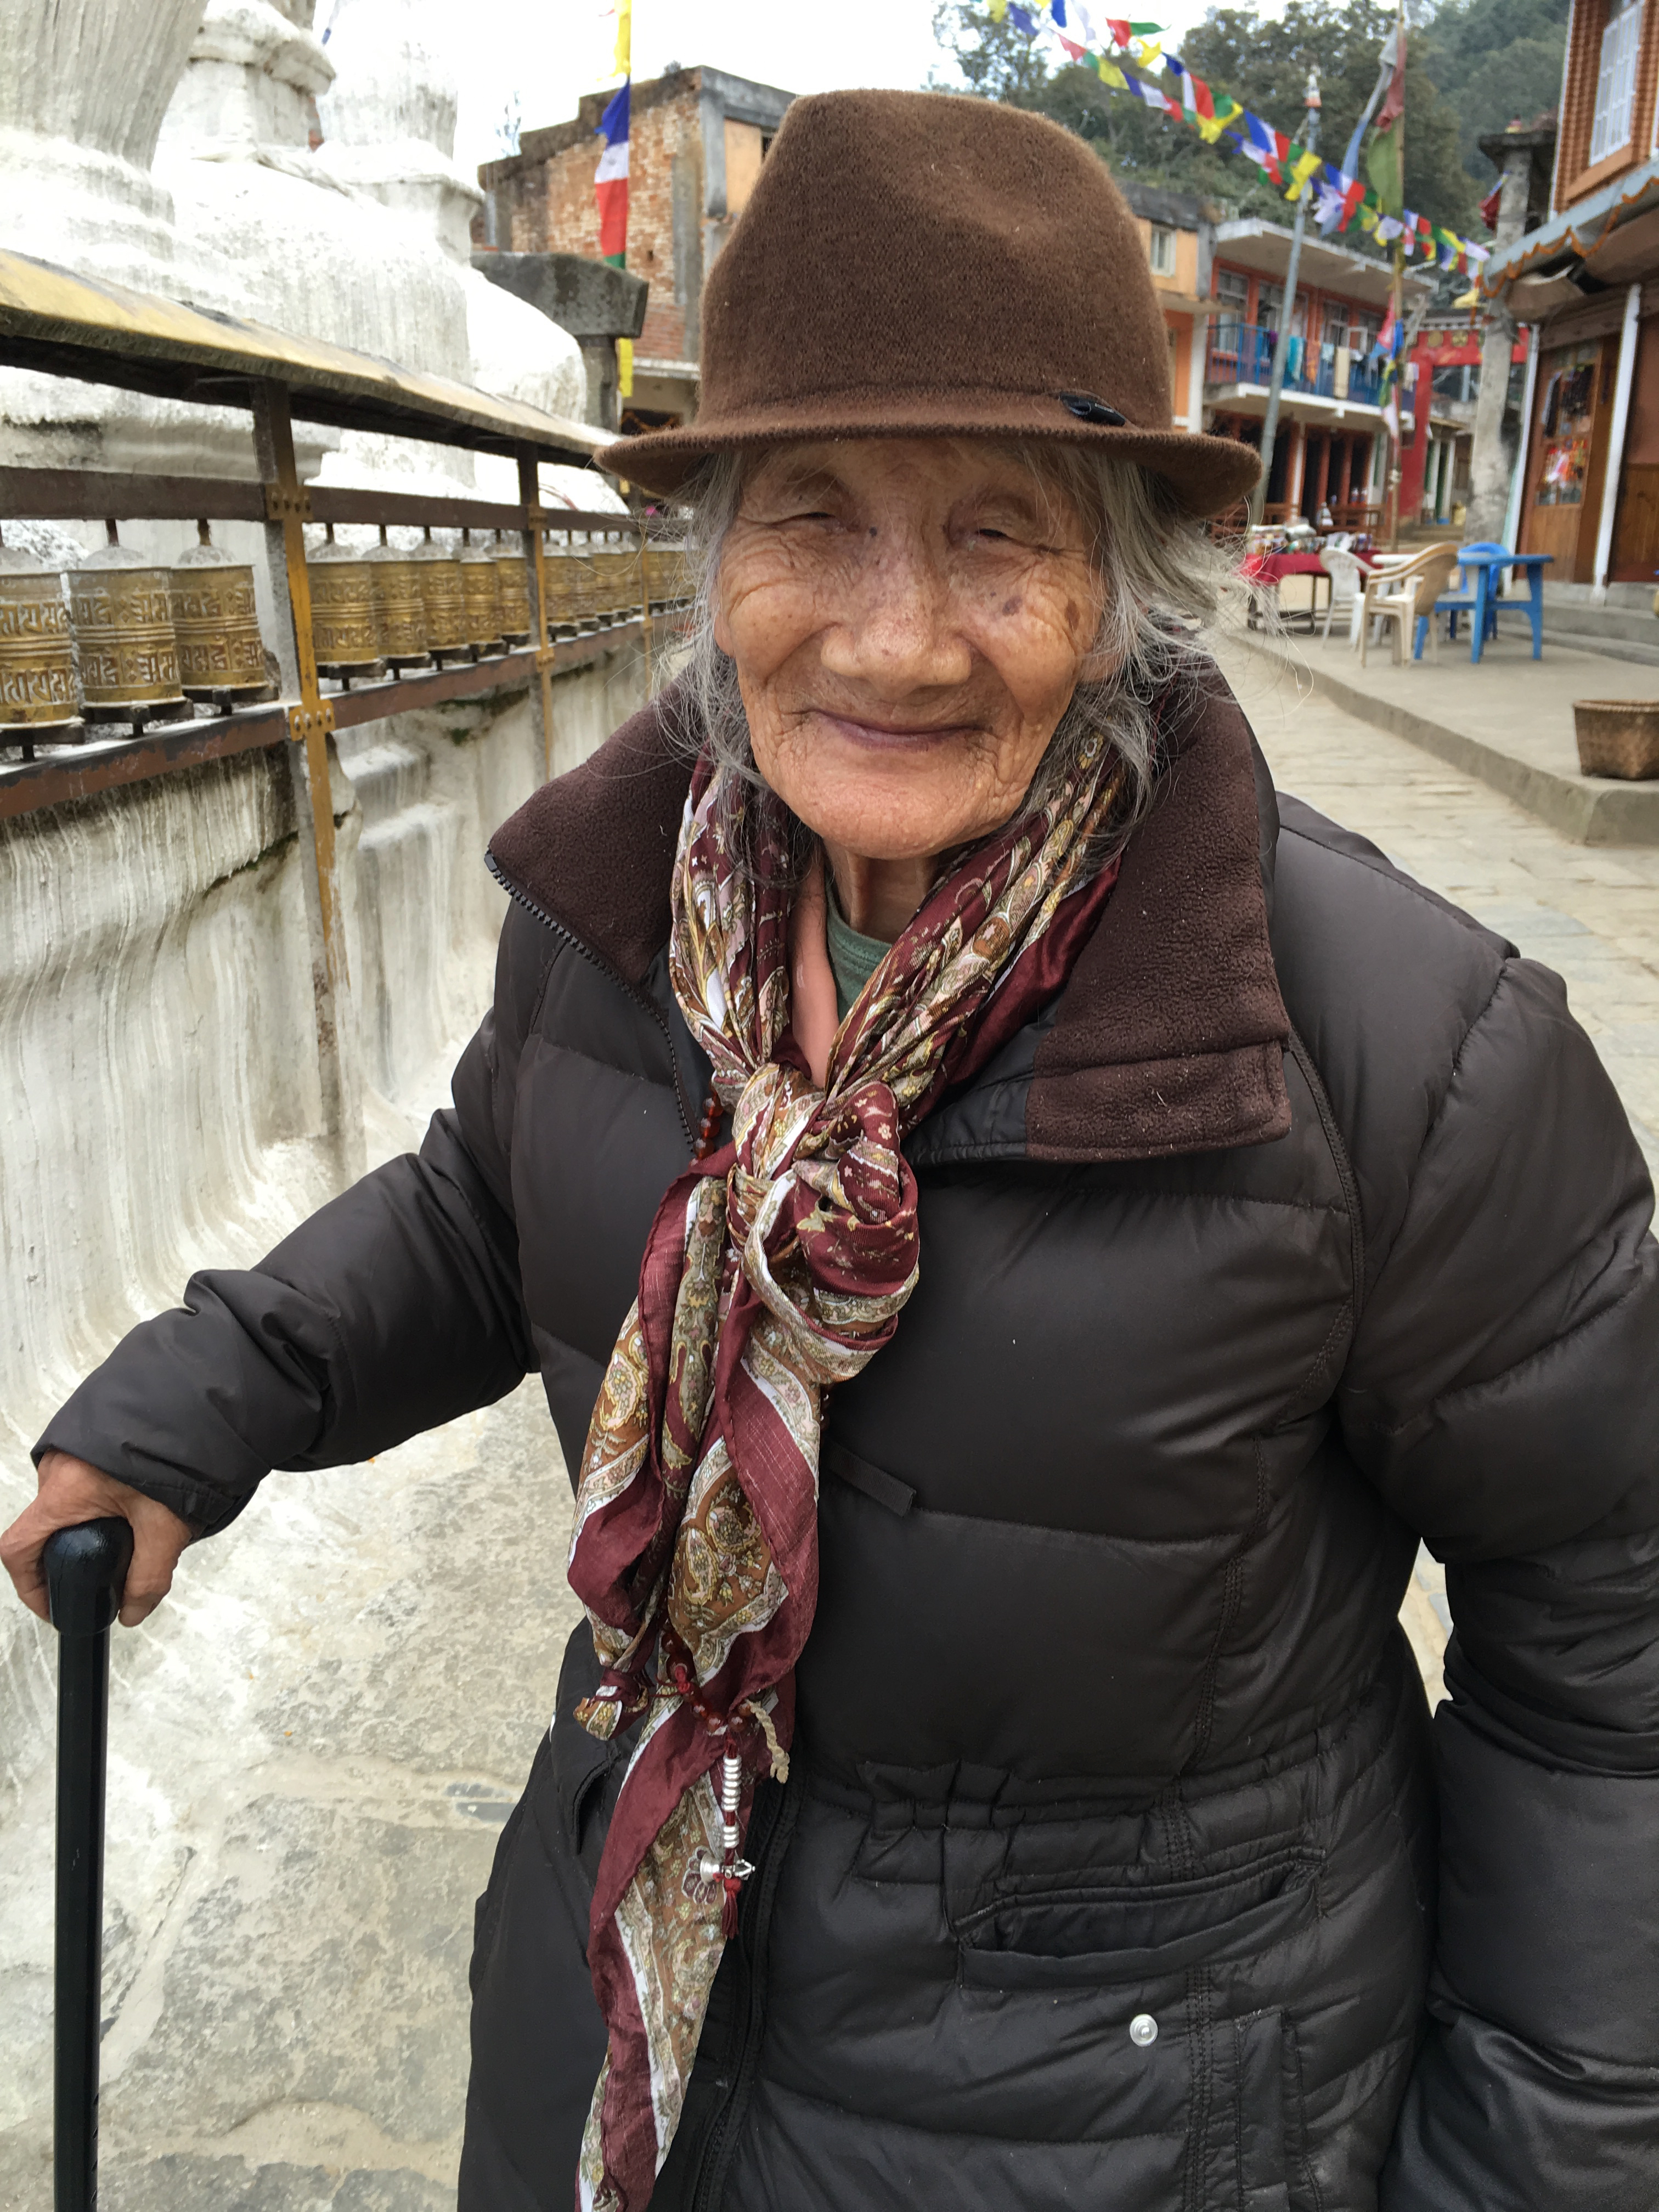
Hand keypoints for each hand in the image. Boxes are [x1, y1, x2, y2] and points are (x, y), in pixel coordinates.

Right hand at [1, 1453, 191, 1627]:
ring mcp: (73, 1451)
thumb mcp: (165, 1525)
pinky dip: (106, 1499)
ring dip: (93, 1524)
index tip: (53, 1604)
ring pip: (69, 1503)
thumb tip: (133, 1610)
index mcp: (64, 1491)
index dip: (29, 1586)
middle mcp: (59, 1467)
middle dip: (72, 1555)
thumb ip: (149, 1575)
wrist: (196, 1396)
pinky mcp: (93, 1440)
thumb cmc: (175, 1449)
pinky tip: (138, 1504)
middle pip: (46, 1528)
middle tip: (106, 1571)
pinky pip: (86, 1480)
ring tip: (133, 1532)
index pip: (18, 1548)